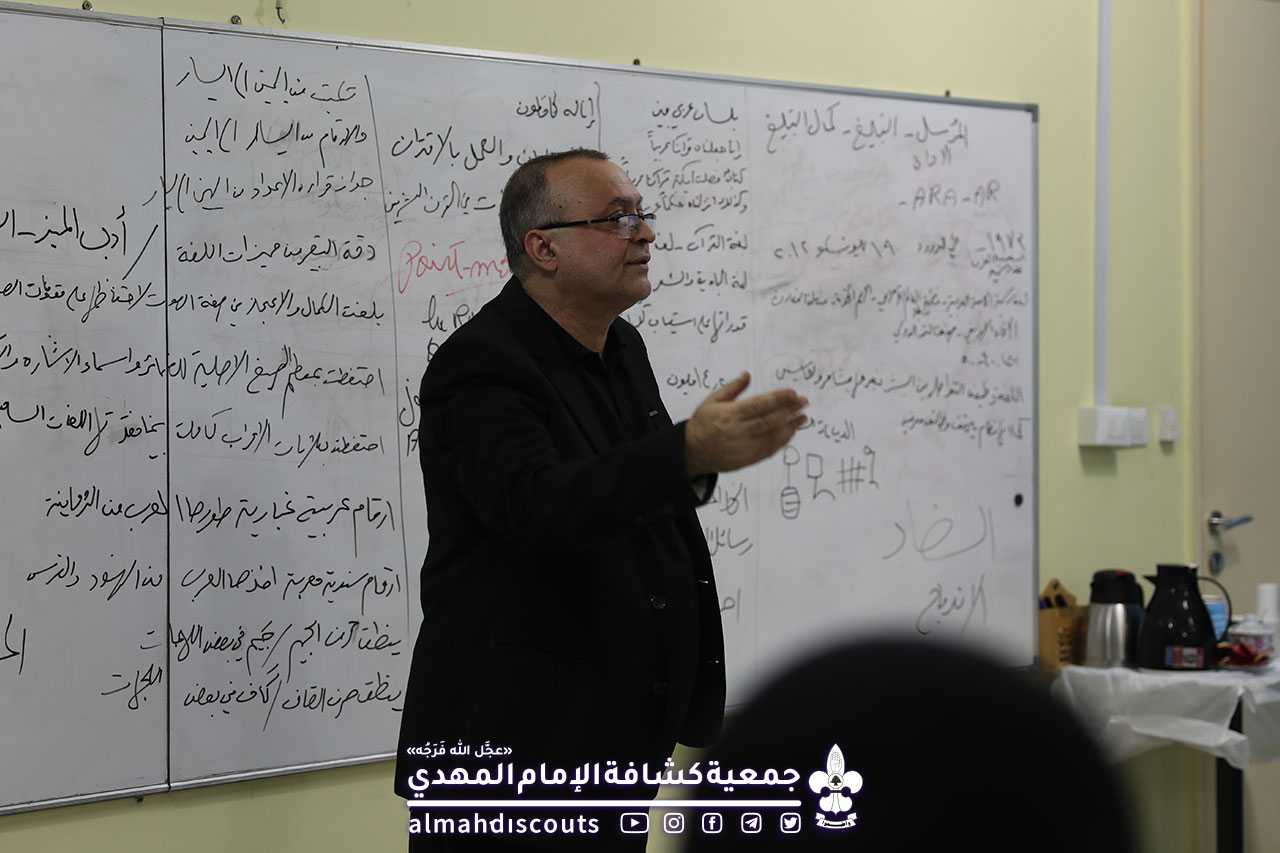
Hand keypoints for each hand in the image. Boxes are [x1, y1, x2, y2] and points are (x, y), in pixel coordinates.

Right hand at [685, 371, 807, 475]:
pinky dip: (782, 441)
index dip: (777, 399)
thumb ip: (732, 388)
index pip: (758, 405)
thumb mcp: (712, 401)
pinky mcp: (747, 459)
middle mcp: (737, 431)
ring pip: (771, 437)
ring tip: (803, 418)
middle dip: (789, 411)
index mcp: (729, 414)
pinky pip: (769, 450)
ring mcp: (743, 448)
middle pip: (768, 421)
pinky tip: (791, 432)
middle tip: (804, 402)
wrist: (693, 451)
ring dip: (790, 427)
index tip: (793, 393)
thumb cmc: (704, 423)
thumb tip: (748, 374)